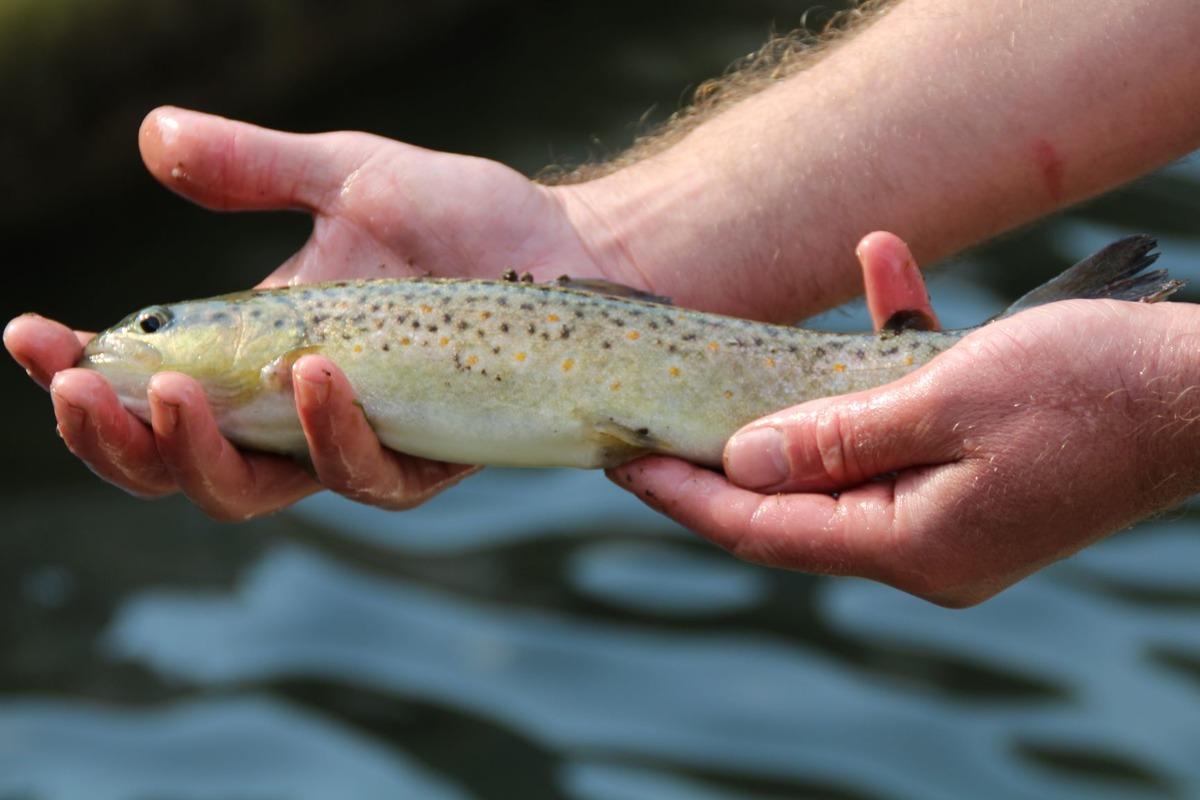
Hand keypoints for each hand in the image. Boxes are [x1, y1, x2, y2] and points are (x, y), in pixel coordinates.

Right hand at [5, 106, 631, 518]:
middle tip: (80, 389)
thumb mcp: (348, 178)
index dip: (79, 378)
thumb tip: (150, 136)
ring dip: (198, 452)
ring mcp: (361, 440)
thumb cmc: (465, 218)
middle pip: (178, 464)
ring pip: (252, 491)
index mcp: (258, 352)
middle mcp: (297, 411)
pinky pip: (367, 476)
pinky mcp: (428, 455)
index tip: (29, 336)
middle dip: (115, 438)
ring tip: (179, 388)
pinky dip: (331, 435)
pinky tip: (317, 375)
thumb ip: (256, 167)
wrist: (574, 249)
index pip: (147, 386)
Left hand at [609, 233, 1199, 606]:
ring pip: (841, 455)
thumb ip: (836, 437)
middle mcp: (922, 543)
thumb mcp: (948, 399)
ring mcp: (947, 510)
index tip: (620, 462)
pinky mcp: (971, 470)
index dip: (686, 495)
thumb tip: (744, 460)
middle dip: (719, 455)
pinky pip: (903, 421)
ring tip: (737, 355)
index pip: (764, 528)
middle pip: (790, 501)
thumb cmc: (1093, 390)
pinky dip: (884, 359)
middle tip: (646, 419)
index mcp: (911, 545)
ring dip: (801, 394)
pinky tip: (888, 270)